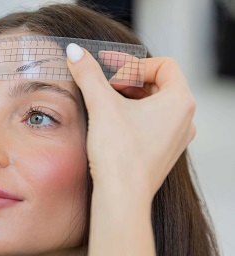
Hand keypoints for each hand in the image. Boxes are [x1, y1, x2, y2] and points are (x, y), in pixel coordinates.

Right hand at [65, 44, 195, 200]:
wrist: (121, 196)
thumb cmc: (120, 154)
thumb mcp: (101, 105)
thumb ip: (89, 74)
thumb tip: (76, 53)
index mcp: (180, 101)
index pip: (162, 65)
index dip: (133, 63)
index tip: (109, 71)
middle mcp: (184, 119)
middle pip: (158, 84)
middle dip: (129, 80)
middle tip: (104, 84)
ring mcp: (175, 138)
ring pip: (154, 105)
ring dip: (129, 98)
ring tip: (104, 103)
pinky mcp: (162, 153)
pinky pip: (151, 124)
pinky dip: (132, 117)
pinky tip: (111, 125)